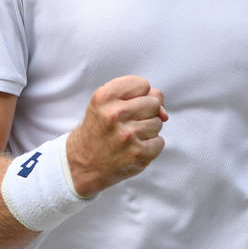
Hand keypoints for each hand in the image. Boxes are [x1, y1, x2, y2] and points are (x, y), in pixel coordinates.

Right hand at [66, 75, 168, 196]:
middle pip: (154, 102)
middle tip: (127, 123)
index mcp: (104, 97)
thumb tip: (164, 113)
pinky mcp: (138, 154)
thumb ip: (139, 97)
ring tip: (128, 137)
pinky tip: (133, 148)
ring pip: (158, 122)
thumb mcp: (107, 104)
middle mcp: (115, 114)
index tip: (125, 105)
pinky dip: (150, 146)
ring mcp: (127, 135)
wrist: (83, 164)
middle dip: (146, 112)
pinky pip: (160, 142)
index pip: (143, 84)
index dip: (138, 95)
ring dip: (148, 130)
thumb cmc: (100, 129)